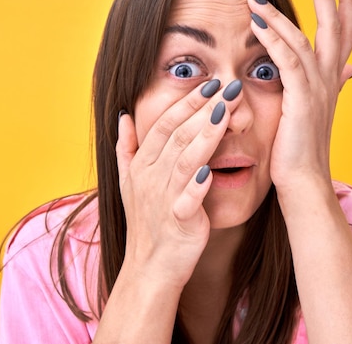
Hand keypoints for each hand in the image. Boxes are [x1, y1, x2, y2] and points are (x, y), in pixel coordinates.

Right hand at [115, 81, 241, 287]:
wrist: (150, 268)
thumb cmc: (146, 223)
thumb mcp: (127, 183)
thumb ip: (127, 148)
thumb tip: (123, 116)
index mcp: (142, 165)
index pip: (165, 124)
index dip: (187, 102)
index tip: (211, 82)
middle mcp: (150, 177)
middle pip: (178, 135)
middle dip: (203, 108)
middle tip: (228, 86)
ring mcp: (163, 199)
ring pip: (185, 160)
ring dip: (206, 135)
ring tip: (226, 113)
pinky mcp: (179, 222)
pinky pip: (188, 200)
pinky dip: (198, 186)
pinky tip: (211, 171)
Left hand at [247, 0, 351, 192]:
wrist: (305, 185)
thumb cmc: (302, 154)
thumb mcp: (315, 114)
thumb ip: (326, 86)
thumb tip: (347, 70)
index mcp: (331, 82)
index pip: (345, 35)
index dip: (347, 5)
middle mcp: (330, 82)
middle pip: (336, 27)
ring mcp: (318, 91)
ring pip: (307, 39)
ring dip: (284, 12)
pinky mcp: (301, 102)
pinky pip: (288, 62)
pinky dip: (274, 38)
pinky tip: (258, 21)